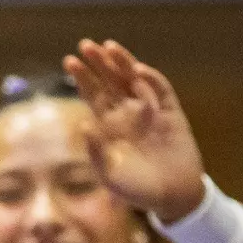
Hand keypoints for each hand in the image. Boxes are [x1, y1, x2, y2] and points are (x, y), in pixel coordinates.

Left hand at [63, 39, 206, 221]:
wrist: (173, 197)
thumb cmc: (137, 190)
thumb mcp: (110, 175)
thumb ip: (96, 152)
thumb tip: (83, 125)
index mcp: (110, 126)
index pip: (93, 95)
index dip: (82, 78)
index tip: (69, 61)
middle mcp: (128, 114)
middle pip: (111, 81)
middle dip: (99, 63)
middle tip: (85, 45)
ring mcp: (151, 111)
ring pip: (134, 79)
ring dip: (123, 62)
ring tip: (109, 47)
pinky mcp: (172, 113)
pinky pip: (161, 91)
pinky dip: (150, 80)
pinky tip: (137, 71)